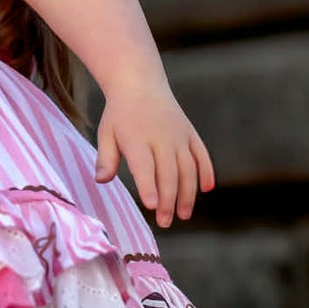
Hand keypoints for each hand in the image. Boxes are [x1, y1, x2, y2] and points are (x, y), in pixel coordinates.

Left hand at [94, 78, 214, 228]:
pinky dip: (207, 171)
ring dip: (188, 193)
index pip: (144, 167)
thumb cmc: (119, 116)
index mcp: (137, 139)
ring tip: (184, 215)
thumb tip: (101, 180)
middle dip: (168, 200)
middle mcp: (161, 138)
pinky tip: (207, 189)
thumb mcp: (106, 133)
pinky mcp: (191, 134)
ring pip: (188, 168)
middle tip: (165, 222)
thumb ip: (105, 158)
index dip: (148, 186)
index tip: (151, 205)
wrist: (140, 85)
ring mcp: (179, 136)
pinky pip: (202, 154)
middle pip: (169, 173)